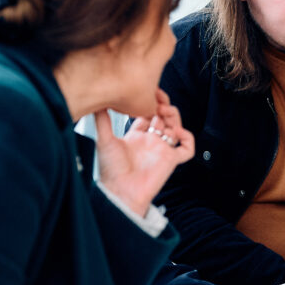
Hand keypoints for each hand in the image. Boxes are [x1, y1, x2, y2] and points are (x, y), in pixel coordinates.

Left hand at [94, 90, 194, 215]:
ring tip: (164, 111)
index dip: (149, 103)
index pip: (146, 114)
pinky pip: (187, 149)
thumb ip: (102, 120)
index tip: (147, 94)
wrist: (120, 191)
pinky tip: (177, 132)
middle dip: (163, 107)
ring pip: (175, 128)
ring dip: (173, 117)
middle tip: (158, 101)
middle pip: (163, 118)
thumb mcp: (104, 140)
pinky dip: (187, 138)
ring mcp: (161, 150)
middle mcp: (150, 141)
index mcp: (135, 136)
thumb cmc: (111, 170)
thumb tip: (97, 102)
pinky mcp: (171, 160)